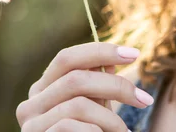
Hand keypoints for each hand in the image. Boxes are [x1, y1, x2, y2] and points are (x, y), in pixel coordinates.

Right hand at [16, 42, 153, 130]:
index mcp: (42, 89)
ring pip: (78, 104)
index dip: (100, 51)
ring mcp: (31, 124)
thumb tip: (111, 61)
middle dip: (116, 85)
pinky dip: (97, 131)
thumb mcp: (95, 112)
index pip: (66, 57)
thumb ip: (99, 87)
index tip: (134, 54)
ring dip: (111, 119)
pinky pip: (71, 126)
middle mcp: (31, 103)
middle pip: (75, 78)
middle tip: (144, 99)